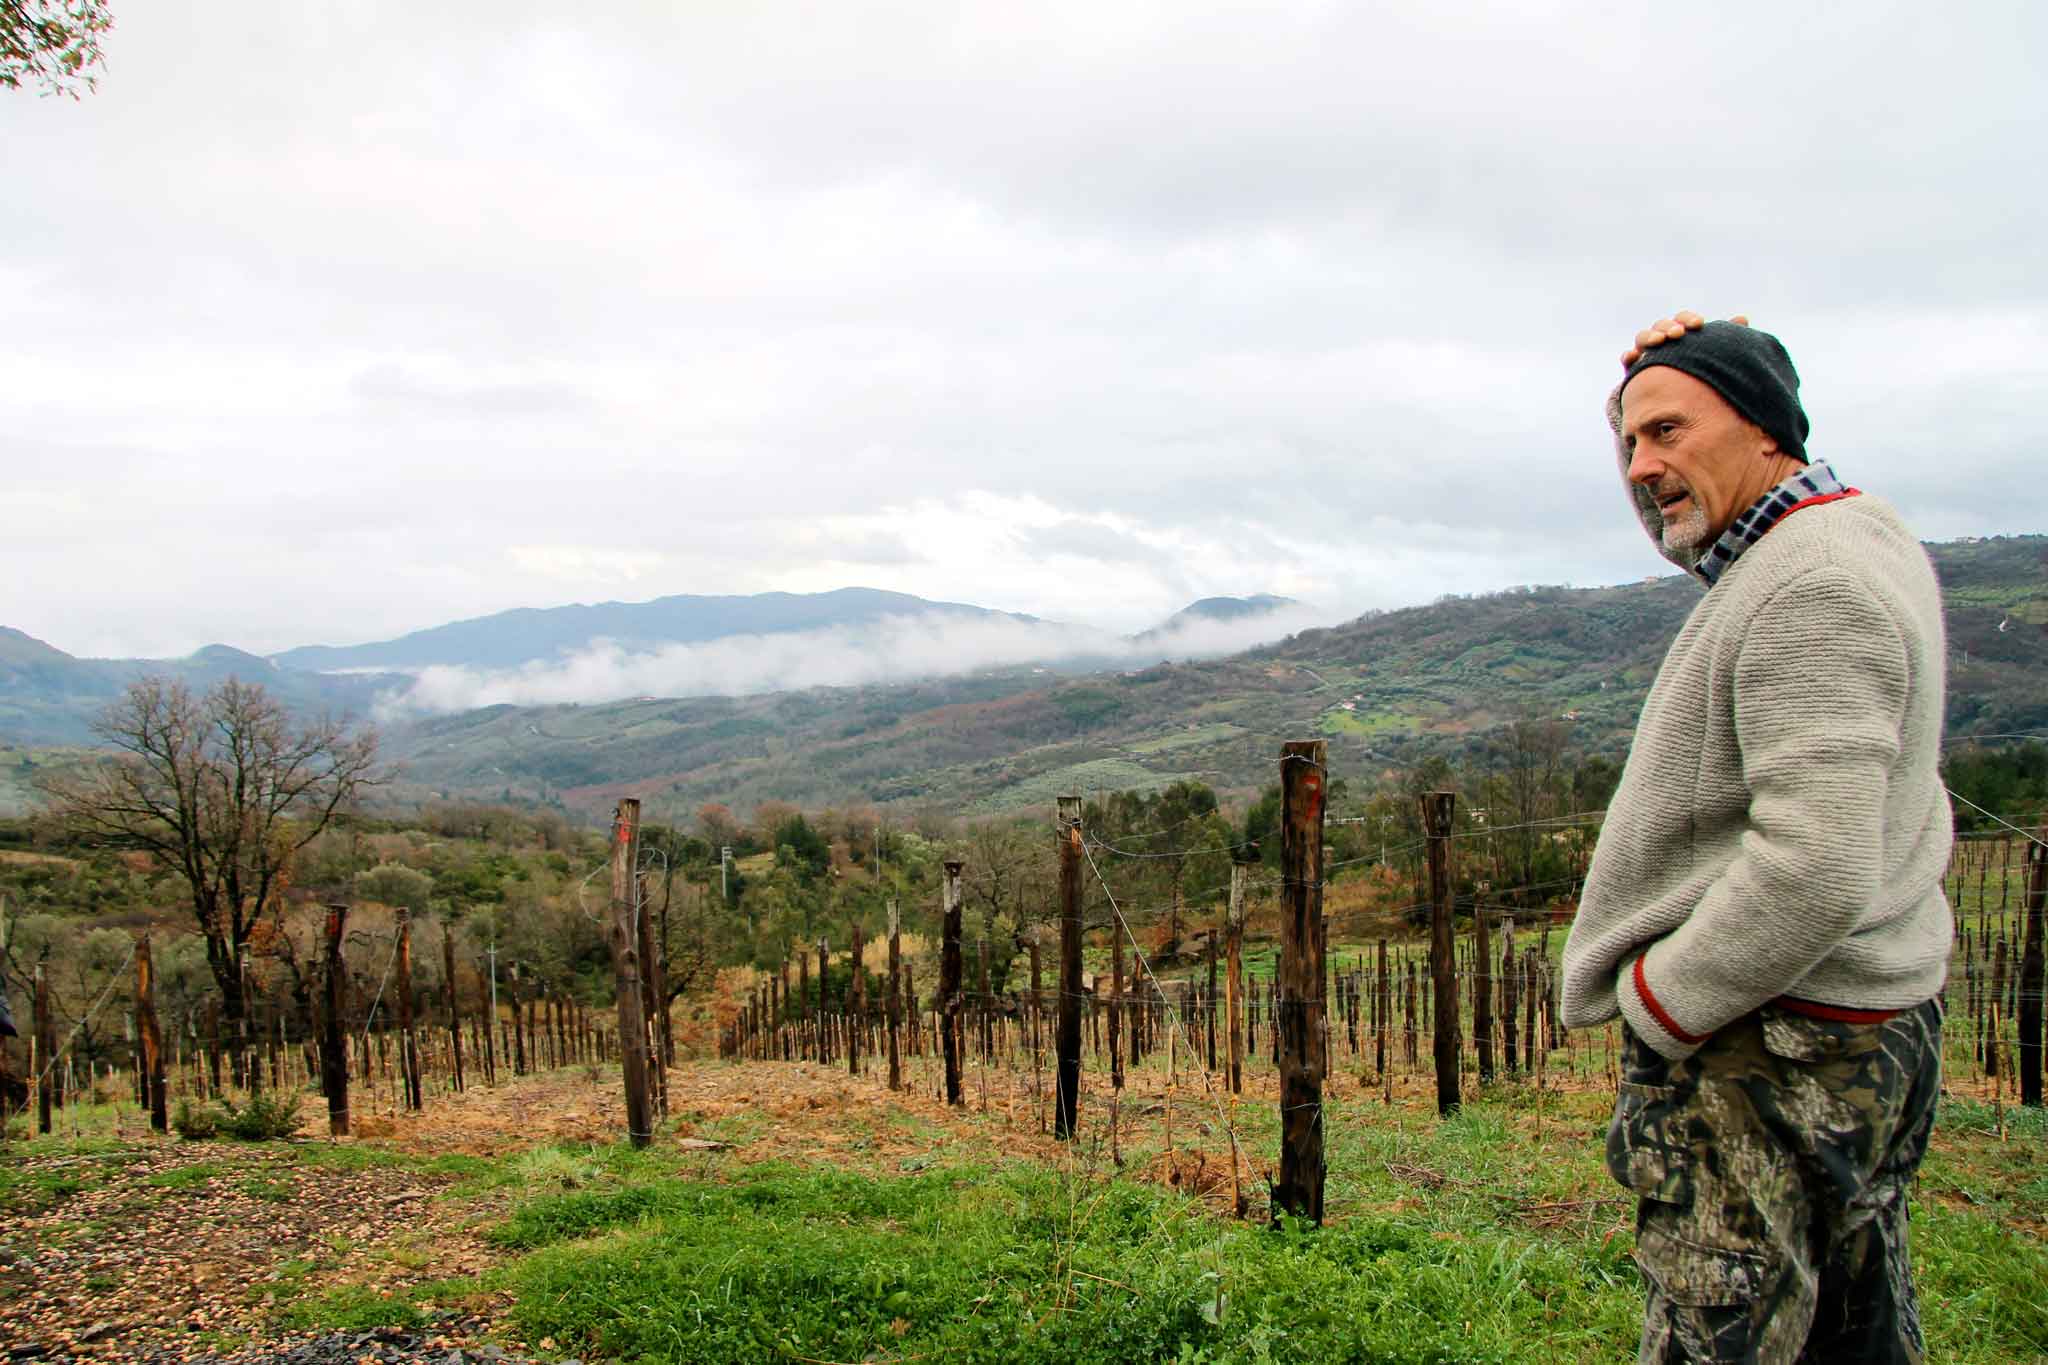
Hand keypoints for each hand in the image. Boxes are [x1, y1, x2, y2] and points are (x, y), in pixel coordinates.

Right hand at [1620, 310, 1748, 367]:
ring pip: (1643, 338)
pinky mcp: (1634, 370)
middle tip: (1678, 334)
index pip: (1681, 320)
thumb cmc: (1699, 374)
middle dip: (1668, 327)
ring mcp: (1646, 354)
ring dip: (1649, 337)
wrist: (1678, 404)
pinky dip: (1629, 355)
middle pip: (1661, 325)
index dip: (1687, 319)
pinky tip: (1633, 356)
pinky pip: (1628, 358)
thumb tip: (1743, 318)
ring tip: (1658, 342)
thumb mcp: (1712, 356)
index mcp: (1681, 334)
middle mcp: (1663, 341)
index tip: (1698, 324)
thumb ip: (1723, 339)